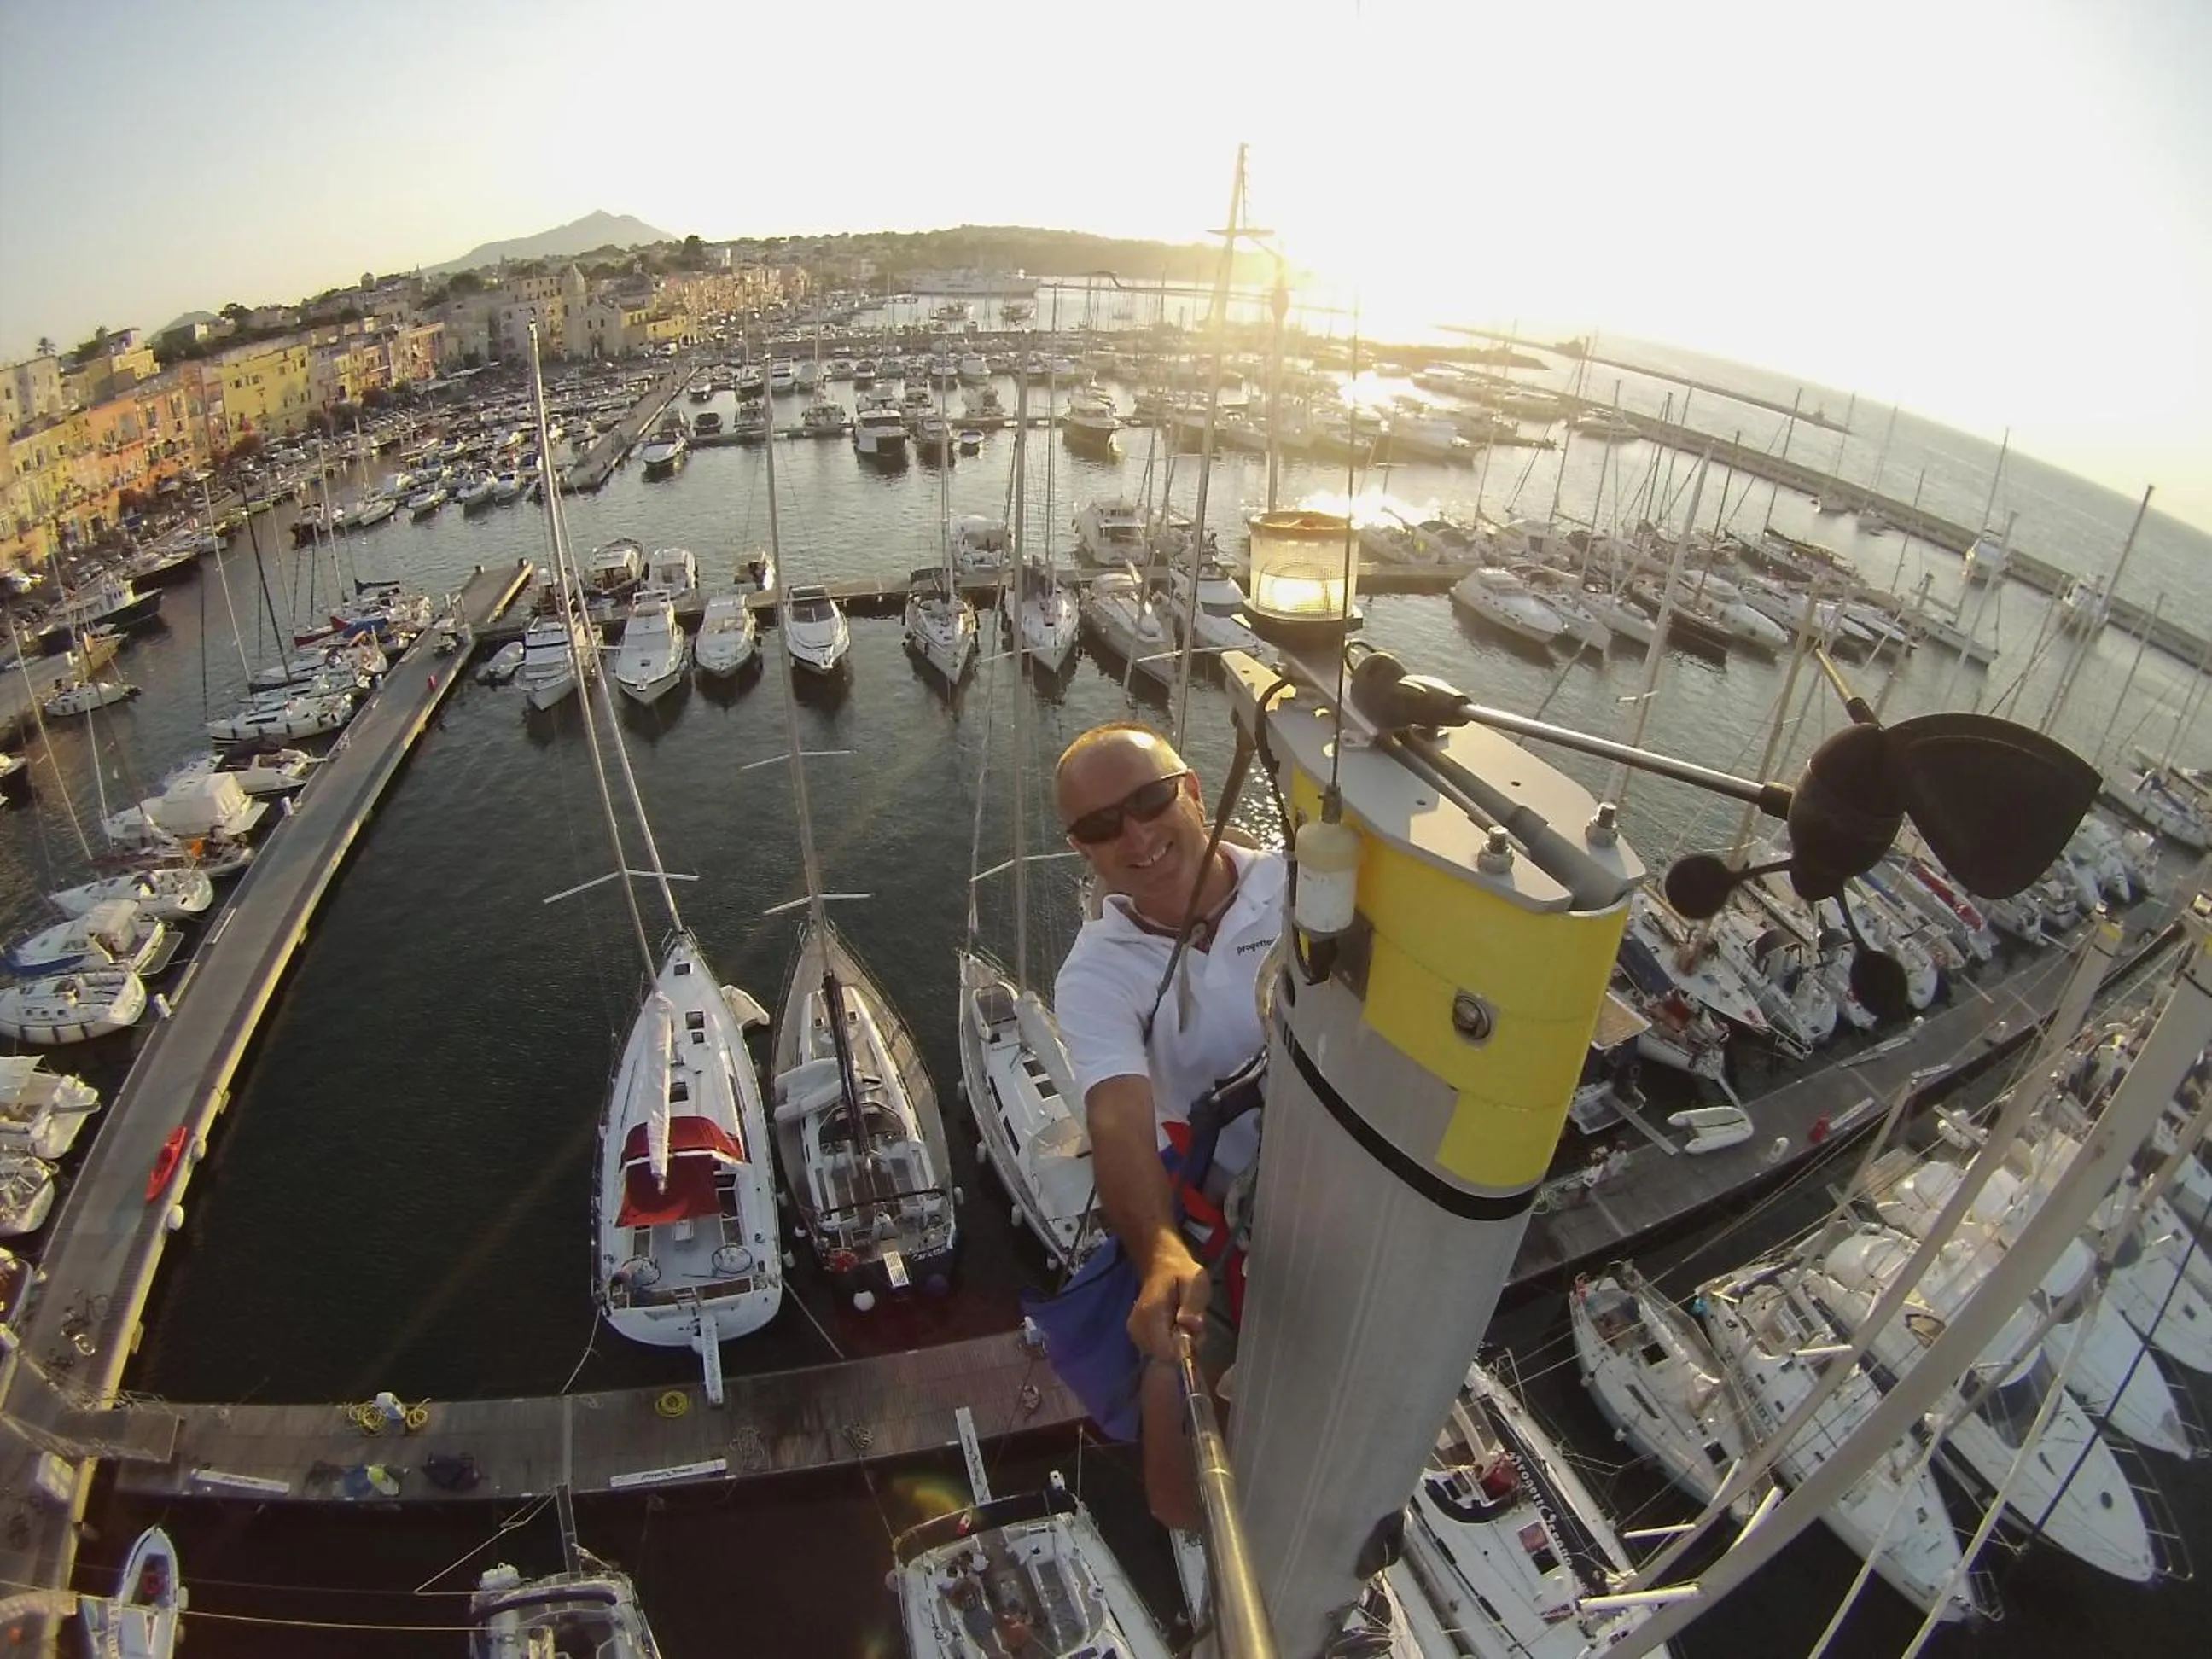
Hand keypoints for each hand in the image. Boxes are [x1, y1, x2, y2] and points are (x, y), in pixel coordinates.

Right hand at [1129, 1239, 1207, 1363]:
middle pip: (1165, 1357)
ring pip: (1161, 1356)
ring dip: (1178, 1345)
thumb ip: (1193, 1303)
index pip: (1166, 1351)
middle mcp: (1137, 1328)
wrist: (1161, 1266)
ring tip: (1184, 1323)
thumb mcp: (1195, 1282)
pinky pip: (1157, 1351)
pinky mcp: (1137, 1336)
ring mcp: (1135, 1333)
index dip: (1184, 1348)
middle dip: (1183, 1347)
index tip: (1193, 1331)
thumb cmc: (1181, 1274)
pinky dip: (1170, 1344)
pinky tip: (1175, 1327)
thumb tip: (1190, 1325)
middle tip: (1192, 1324)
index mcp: (1150, 1314)